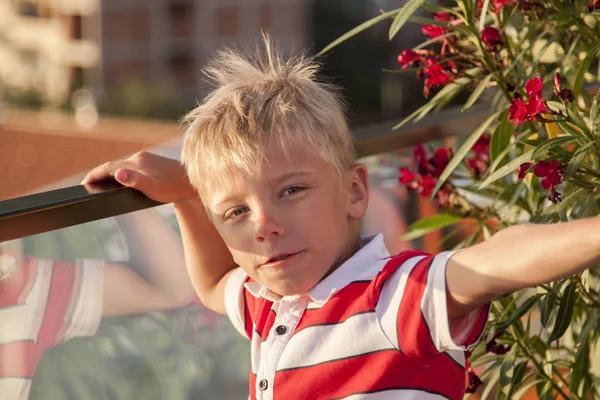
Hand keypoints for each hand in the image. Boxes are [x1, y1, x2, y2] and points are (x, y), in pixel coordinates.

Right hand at [81, 151, 196, 203]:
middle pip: (114, 164)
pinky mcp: (151, 160)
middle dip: (99, 173)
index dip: (95, 175)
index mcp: (137, 162)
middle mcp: (139, 157)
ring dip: (110, 172)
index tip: (84, 183)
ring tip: (100, 183)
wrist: (192, 182)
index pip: (109, 167)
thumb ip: (135, 182)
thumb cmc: (174, 189)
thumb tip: (117, 173)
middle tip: (88, 184)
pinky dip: (121, 171)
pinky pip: (130, 165)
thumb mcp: (154, 189)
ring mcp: (145, 157)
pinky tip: (120, 179)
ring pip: (122, 164)